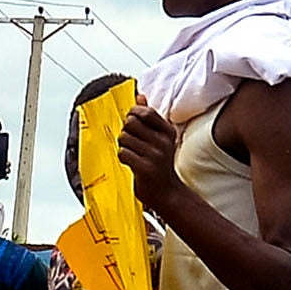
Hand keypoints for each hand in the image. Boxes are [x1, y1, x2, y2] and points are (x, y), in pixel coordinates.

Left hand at [113, 98, 187, 216]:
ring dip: (123, 146)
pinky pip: (123, 153)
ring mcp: (155, 155)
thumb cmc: (160, 164)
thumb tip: (140, 96)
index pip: (145, 112)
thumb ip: (148, 117)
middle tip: (131, 142)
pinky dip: (123, 157)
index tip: (133, 125)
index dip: (133, 115)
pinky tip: (131, 163)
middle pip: (130, 122)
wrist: (167, 193)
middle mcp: (163, 142)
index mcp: (167, 131)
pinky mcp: (146, 168)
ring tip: (132, 153)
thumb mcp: (159, 138)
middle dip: (125, 131)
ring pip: (124, 138)